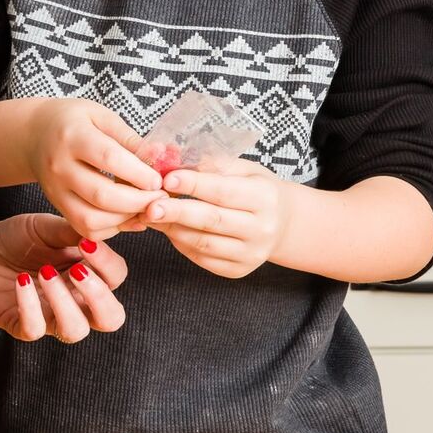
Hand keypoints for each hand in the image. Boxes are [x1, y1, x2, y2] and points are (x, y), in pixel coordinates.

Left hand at [0, 213, 127, 342]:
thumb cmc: (16, 240)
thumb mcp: (44, 227)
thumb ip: (70, 231)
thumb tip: (95, 233)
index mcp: (87, 273)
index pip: (116, 278)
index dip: (107, 263)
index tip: (85, 244)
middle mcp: (74, 300)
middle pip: (110, 318)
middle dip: (100, 297)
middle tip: (76, 270)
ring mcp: (49, 316)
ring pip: (75, 330)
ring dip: (64, 302)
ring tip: (44, 272)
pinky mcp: (22, 326)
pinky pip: (34, 329)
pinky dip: (29, 305)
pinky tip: (20, 281)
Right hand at [22, 98, 165, 239]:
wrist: (34, 134)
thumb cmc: (73, 121)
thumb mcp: (101, 116)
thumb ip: (130, 138)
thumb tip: (161, 158)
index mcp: (73, 136)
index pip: (109, 159)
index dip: (139, 173)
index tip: (159, 179)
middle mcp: (60, 166)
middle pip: (102, 195)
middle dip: (139, 202)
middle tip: (160, 197)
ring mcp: (56, 190)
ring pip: (92, 219)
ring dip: (125, 219)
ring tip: (145, 207)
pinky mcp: (57, 206)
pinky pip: (85, 228)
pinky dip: (111, 228)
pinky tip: (126, 215)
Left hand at [137, 154, 292, 277]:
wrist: (283, 224)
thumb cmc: (256, 189)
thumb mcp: (244, 169)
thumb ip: (213, 165)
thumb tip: (174, 162)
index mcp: (265, 197)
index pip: (223, 191)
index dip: (193, 184)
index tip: (167, 178)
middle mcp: (262, 228)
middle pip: (211, 220)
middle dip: (177, 212)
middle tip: (150, 206)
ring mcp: (251, 254)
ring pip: (203, 243)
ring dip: (172, 229)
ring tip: (151, 215)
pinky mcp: (238, 271)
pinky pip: (202, 259)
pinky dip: (181, 244)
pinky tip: (169, 229)